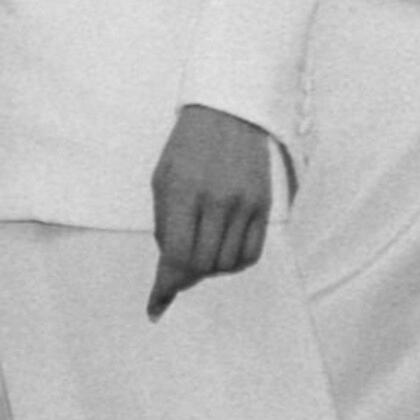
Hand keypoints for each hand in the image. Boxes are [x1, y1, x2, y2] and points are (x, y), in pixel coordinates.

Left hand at [147, 103, 273, 318]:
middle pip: (202, 265)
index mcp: (183, 191)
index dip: (165, 286)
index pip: (176, 255)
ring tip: (199, 254)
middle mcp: (217, 200)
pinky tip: (222, 255)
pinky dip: (233, 264)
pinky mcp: (264, 205)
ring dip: (208, 270)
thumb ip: (165, 225)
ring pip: (226, 264)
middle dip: (185, 277)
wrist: (228, 113)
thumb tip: (171, 269)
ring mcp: (244, 204)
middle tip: (176, 276)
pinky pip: (251, 254)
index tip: (156, 307)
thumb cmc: (187, 148)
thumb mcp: (162, 180)